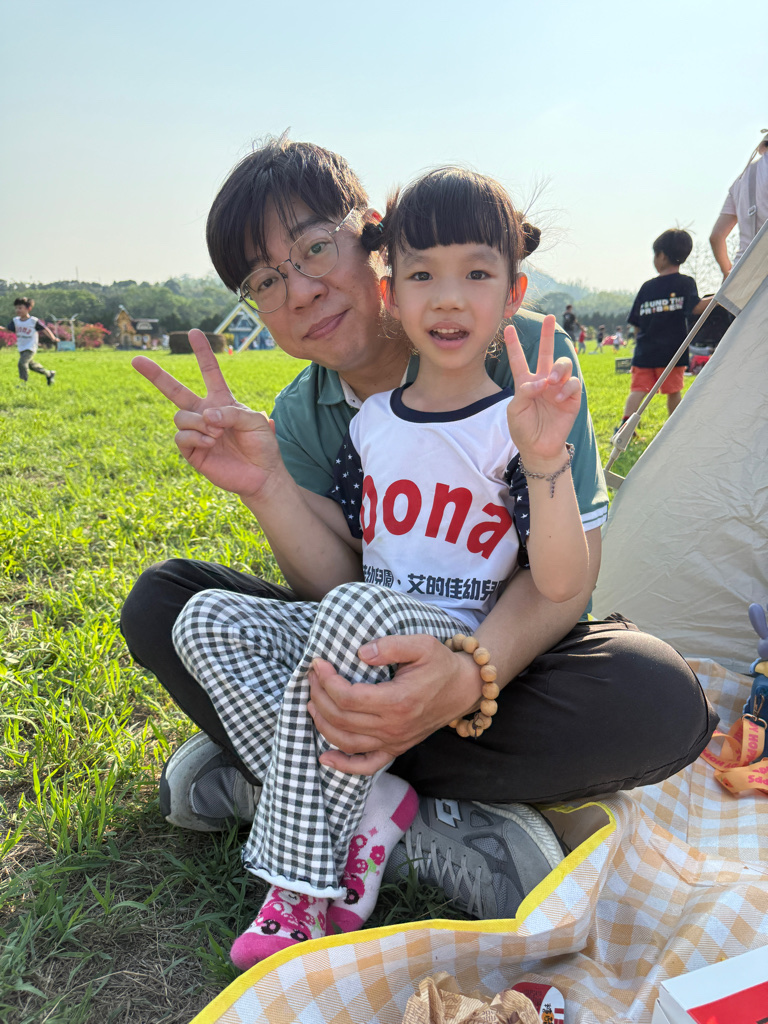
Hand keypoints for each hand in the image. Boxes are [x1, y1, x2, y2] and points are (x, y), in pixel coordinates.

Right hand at [132, 330, 281, 496]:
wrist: (261, 475)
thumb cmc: (262, 446)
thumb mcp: (254, 420)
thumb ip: (231, 411)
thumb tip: (205, 414)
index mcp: (221, 401)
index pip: (210, 372)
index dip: (203, 353)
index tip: (194, 332)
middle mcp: (204, 413)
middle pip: (175, 391)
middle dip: (155, 375)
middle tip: (136, 359)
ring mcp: (196, 432)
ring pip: (180, 415)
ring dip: (199, 422)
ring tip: (217, 433)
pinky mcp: (192, 451)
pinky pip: (181, 436)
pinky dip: (196, 436)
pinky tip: (211, 442)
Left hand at [308, 635, 479, 774]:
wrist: (463, 689)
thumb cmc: (441, 665)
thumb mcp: (422, 644)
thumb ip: (391, 646)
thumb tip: (361, 653)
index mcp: (398, 701)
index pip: (348, 697)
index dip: (327, 681)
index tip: (318, 664)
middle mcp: (394, 726)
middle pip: (341, 718)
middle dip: (319, 696)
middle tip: (312, 676)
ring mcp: (394, 741)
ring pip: (346, 741)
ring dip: (322, 723)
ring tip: (311, 701)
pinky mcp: (396, 749)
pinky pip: (365, 765)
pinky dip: (343, 765)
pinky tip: (324, 757)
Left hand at [504, 314, 581, 466]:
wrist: (538, 448)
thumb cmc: (524, 429)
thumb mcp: (515, 410)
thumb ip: (524, 392)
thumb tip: (542, 381)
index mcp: (526, 383)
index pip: (519, 360)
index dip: (514, 345)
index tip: (508, 329)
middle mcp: (543, 381)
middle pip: (546, 354)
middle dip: (548, 335)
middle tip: (550, 318)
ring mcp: (558, 389)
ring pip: (562, 365)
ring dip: (558, 369)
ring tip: (551, 382)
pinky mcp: (571, 398)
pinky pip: (573, 384)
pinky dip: (566, 388)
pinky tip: (558, 398)